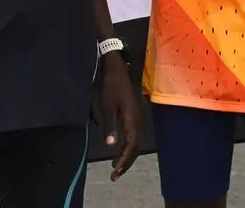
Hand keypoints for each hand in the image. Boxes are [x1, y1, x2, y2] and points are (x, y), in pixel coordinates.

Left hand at [96, 53, 139, 180]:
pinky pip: (133, 136)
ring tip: (116, 167)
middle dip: (125, 162)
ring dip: (126, 156)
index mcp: (132, 120)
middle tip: (114, 175)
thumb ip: (110, 126)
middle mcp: (137, 121)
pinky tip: (119, 150)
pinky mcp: (133, 116)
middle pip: (135, 147)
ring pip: (135, 143)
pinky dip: (127, 147)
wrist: (117, 70)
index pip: (131, 146)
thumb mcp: (107, 107)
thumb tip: (110, 146)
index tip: (114, 171)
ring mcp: (136, 118)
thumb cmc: (111, 87)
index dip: (123, 160)